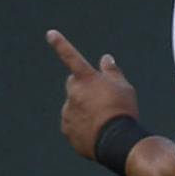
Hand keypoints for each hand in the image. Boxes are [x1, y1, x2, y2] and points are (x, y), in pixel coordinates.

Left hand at [46, 29, 139, 159]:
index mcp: (86, 79)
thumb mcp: (124, 87)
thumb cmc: (123, 111)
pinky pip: (73, 123)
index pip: (71, 57)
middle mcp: (73, 93)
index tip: (50, 33)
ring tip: (102, 119)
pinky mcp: (66, 129)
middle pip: (74, 83)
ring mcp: (68, 111)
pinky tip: (96, 130)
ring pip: (74, 105)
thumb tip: (105, 59)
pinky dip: (81, 124)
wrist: (117, 141)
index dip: (60, 44)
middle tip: (100, 97)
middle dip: (83, 86)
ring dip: (84, 107)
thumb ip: (112, 71)